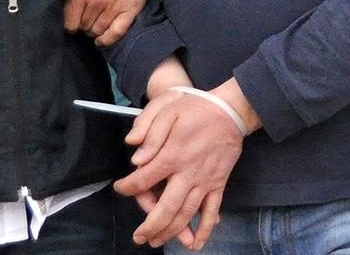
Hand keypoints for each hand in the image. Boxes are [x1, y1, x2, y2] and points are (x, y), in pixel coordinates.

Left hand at [64, 0, 149, 46]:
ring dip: (94, 30)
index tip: (71, 23)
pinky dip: (109, 39)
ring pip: (99, 30)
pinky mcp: (132, 7)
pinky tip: (102, 39)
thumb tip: (64, 11)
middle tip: (84, 20)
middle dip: (82, 24)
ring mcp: (116, 5)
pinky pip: (118, 32)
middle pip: (85, 26)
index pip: (70, 22)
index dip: (69, 24)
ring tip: (93, 24)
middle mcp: (98, 0)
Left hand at [116, 92, 243, 249]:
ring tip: (157, 241)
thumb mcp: (167, 110)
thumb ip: (150, 132)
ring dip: (172, 231)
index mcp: (172, 154)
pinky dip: (205, 230)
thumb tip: (136, 157)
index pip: (145, 179)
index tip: (120, 188)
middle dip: (150, 225)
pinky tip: (196, 243)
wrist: (229, 111)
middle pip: (166, 207)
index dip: (129, 187)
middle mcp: (188, 173)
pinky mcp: (218, 184)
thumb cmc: (195, 108)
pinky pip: (212, 211)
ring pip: (187, 214)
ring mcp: (205, 181)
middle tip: (138, 237)